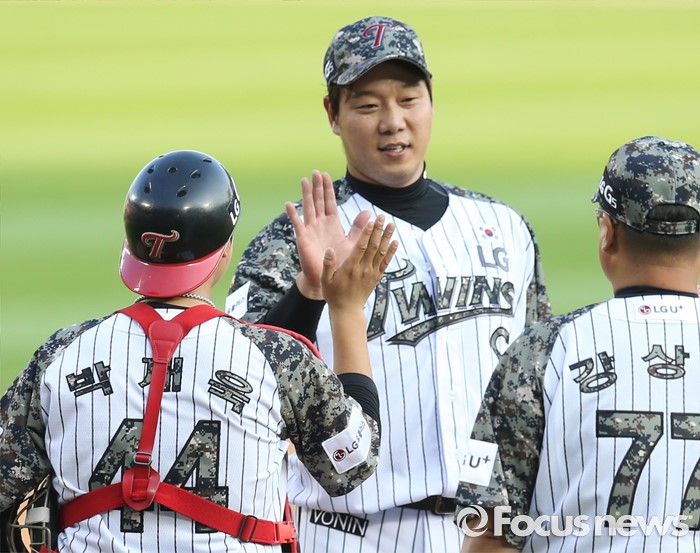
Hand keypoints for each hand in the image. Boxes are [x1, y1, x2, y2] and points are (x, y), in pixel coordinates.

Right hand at [286, 170, 369, 299]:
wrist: (328, 278)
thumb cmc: (339, 261)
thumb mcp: (351, 242)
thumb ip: (358, 228)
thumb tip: (368, 213)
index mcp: (331, 223)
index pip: (329, 202)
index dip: (328, 189)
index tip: (326, 175)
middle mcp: (320, 224)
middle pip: (318, 201)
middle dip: (317, 187)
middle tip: (316, 171)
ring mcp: (311, 230)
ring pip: (308, 208)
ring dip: (306, 194)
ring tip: (304, 180)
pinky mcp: (303, 239)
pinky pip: (298, 224)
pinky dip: (293, 214)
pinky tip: (289, 204)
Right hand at [320, 215, 397, 310]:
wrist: (347, 310)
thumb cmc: (334, 294)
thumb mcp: (325, 280)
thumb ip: (327, 264)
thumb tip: (329, 250)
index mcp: (350, 267)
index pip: (361, 247)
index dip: (367, 233)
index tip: (371, 221)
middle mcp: (363, 268)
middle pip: (373, 246)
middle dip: (378, 230)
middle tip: (382, 217)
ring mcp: (371, 273)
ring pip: (381, 252)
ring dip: (387, 237)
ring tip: (392, 225)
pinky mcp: (376, 277)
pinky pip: (385, 262)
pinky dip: (391, 252)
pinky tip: (395, 242)